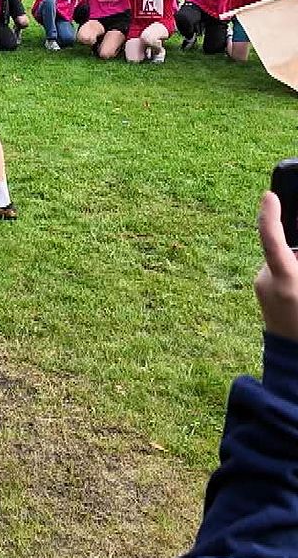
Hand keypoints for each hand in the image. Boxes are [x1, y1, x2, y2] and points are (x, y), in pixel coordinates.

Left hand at [256, 191, 297, 341]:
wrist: (294, 362)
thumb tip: (293, 249)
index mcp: (286, 283)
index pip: (271, 242)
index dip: (270, 217)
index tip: (269, 195)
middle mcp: (268, 283)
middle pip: (285, 250)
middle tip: (290, 245)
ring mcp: (263, 288)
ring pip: (284, 263)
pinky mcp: (262, 293)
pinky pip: (280, 273)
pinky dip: (294, 274)